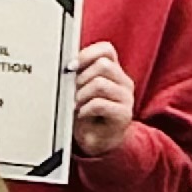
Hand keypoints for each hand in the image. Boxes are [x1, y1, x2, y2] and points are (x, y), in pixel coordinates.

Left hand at [69, 43, 135, 158]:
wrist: (99, 141)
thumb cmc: (87, 114)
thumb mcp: (81, 89)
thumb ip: (78, 74)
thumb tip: (65, 64)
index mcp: (113, 72)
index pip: (106, 50)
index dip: (86, 54)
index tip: (70, 66)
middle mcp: (123, 82)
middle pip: (103, 65)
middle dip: (81, 77)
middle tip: (72, 92)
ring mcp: (126, 98)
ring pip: (100, 83)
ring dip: (81, 95)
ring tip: (76, 105)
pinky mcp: (123, 114)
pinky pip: (99, 104)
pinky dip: (84, 109)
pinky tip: (82, 115)